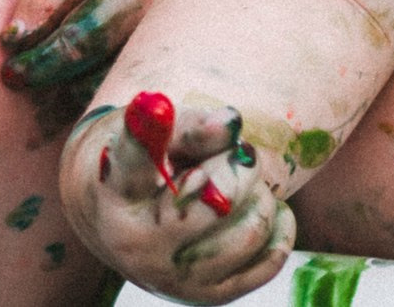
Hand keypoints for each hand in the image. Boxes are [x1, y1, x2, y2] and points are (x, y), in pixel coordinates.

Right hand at [60, 92, 294, 303]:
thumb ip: (192, 126)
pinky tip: (266, 207)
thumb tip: (231, 124)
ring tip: (245, 184)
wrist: (126, 224)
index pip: (131, 162)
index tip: (153, 105)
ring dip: (261, 196)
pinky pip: (270, 259)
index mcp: (113, 194)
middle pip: (216, 200)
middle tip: (242, 153)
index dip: (144, 133)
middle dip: (240, 166)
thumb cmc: (148, 166)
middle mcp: (135, 246)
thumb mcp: (158, 136)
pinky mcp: (208, 297)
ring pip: (250, 231)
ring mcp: (172, 280)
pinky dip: (280, 227)